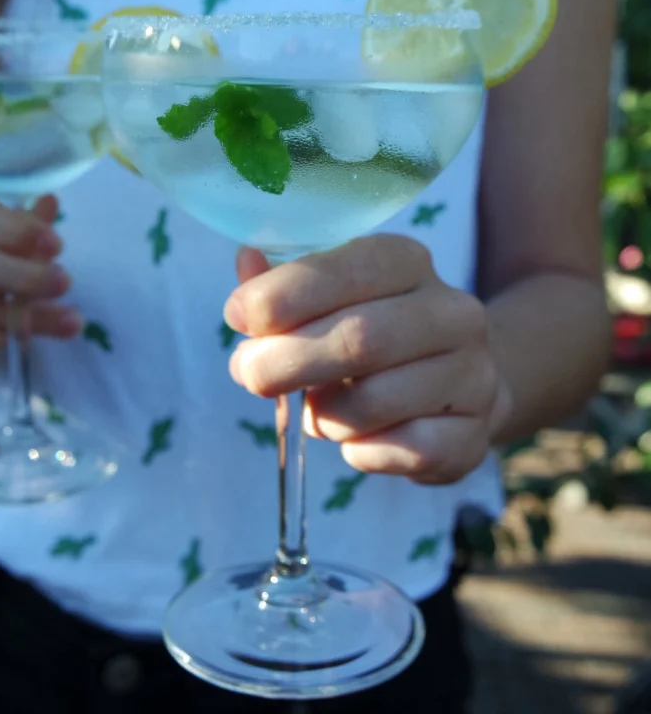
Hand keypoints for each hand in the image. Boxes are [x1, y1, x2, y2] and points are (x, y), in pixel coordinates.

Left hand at [224, 236, 511, 484]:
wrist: (455, 383)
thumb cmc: (369, 329)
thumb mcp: (327, 294)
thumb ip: (281, 282)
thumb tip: (246, 263)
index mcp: (408, 262)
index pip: (348, 268)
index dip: (284, 293)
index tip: (237, 316)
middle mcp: (451, 312)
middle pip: (361, 338)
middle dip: (287, 360)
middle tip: (250, 374)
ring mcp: (473, 374)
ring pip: (376, 402)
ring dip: (324, 414)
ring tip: (317, 409)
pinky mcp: (475, 434)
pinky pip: (403, 451)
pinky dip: (362, 451)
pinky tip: (358, 438)